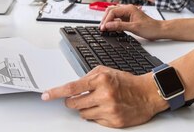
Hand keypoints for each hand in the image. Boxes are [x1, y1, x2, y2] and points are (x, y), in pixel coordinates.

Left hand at [41, 66, 167, 127]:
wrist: (148, 94)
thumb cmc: (127, 82)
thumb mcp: (107, 71)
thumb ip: (88, 77)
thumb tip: (73, 86)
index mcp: (101, 80)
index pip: (72, 88)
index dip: (56, 92)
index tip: (46, 95)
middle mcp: (105, 95)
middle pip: (74, 104)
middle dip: (72, 101)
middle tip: (79, 98)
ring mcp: (109, 110)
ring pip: (83, 114)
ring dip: (86, 109)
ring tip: (98, 102)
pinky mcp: (114, 122)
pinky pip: (94, 121)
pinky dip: (97, 116)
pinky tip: (106, 109)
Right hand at [100, 5, 164, 40]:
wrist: (159, 30)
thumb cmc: (150, 27)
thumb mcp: (133, 28)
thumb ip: (119, 26)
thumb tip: (108, 26)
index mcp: (129, 9)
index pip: (112, 12)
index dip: (106, 20)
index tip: (103, 28)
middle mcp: (127, 10)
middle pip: (111, 11)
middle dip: (105, 19)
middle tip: (102, 28)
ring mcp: (128, 14)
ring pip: (113, 15)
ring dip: (108, 21)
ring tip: (105, 28)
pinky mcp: (128, 19)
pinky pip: (118, 19)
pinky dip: (113, 23)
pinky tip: (111, 28)